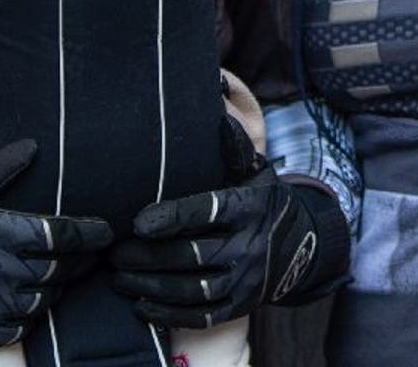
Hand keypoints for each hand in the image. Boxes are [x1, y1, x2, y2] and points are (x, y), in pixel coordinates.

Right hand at [0, 140, 112, 346]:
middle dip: (80, 261)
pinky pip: (20, 327)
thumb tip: (32, 146)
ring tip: (62, 275)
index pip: (60, 234)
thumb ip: (0, 171)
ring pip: (43, 300)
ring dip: (56, 287)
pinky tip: (32, 302)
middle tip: (92, 254)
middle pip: (58, 269)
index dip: (89, 233)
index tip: (106, 230)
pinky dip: (30, 315)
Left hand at [110, 117, 348, 327]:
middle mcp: (250, 245)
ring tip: (119, 277)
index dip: (170, 218)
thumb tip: (215, 101)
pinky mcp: (241, 306)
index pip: (206, 211)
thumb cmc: (263, 202)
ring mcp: (246, 280)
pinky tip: (140, 305)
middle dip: (147, 257)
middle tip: (115, 253)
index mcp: (249, 207)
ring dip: (150, 286)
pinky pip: (202, 316)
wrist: (302, 248)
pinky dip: (168, 314)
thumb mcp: (256, 172)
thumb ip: (233, 147)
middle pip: (191, 255)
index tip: (137, 222)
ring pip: (193, 289)